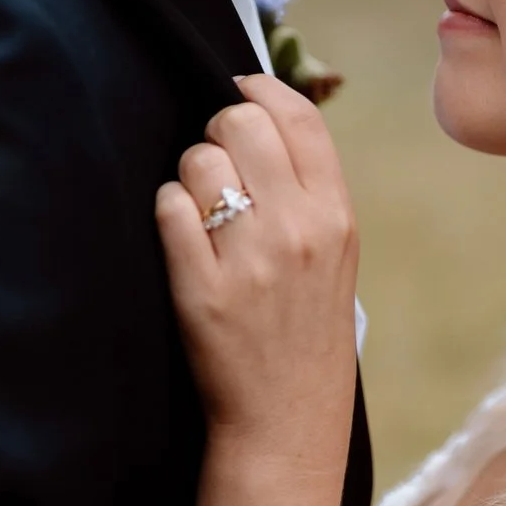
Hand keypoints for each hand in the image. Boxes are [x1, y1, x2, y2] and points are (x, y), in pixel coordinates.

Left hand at [155, 76, 359, 464]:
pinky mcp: (201, 290)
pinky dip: (168, 214)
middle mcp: (298, 230)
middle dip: (217, 134)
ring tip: (203, 214)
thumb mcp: (334, 253)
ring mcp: (249, 261)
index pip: (296, 116)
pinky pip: (169, 208)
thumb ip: (307, 188)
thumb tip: (259, 115)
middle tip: (217, 165)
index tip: (239, 90)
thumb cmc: (306, 329)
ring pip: (198, 163)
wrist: (287, 417)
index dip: (258, 89)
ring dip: (189, 178)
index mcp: (336, 216)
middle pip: (239, 123)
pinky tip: (184, 240)